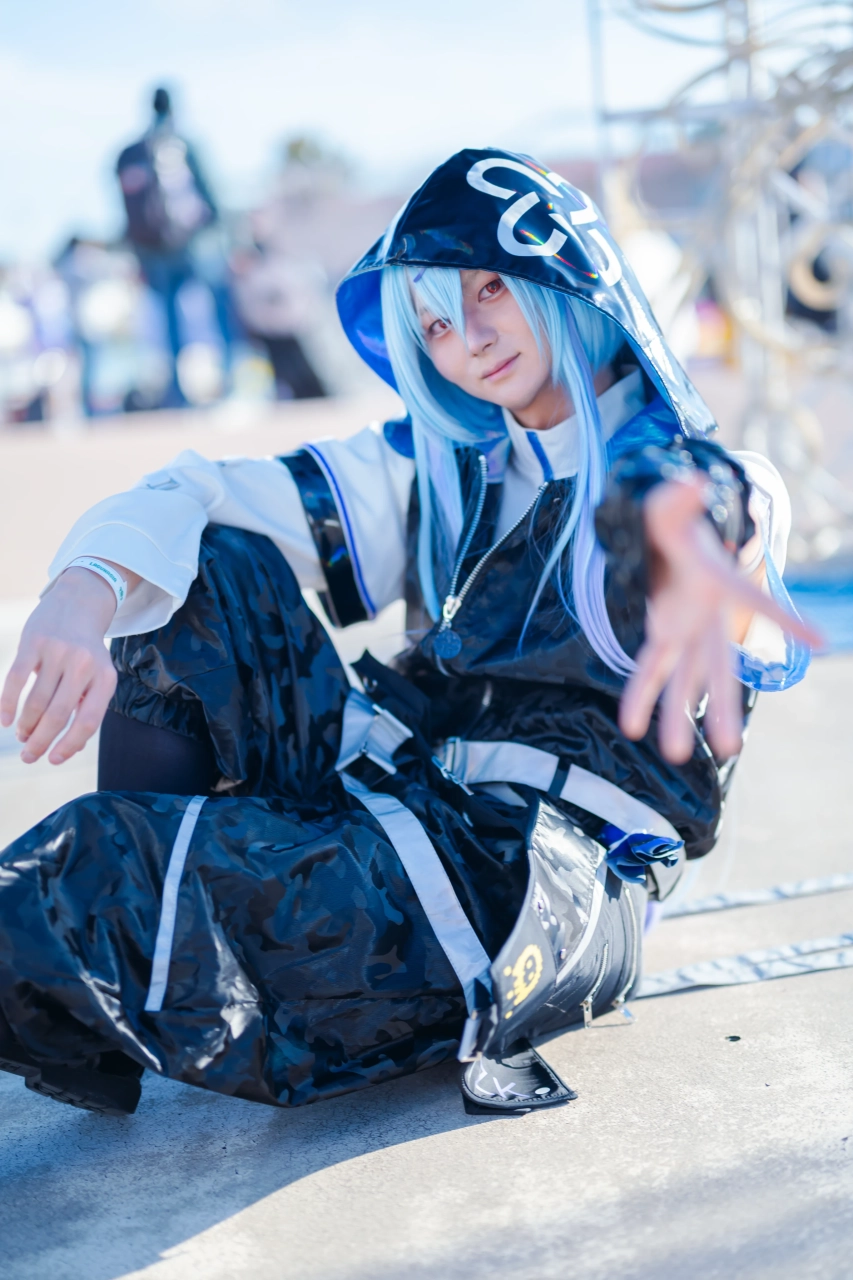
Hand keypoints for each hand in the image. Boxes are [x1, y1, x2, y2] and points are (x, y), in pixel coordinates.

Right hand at [0, 569, 119, 764]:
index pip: (88, 722)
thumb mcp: (98, 677)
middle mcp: (84, 665)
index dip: (69, 745)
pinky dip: (7, 704)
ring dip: (26, 726)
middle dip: (41, 742)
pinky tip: (5, 720)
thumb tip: (70, 747)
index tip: (53, 760)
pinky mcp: (33, 643)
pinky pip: (15, 680)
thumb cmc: (87, 653)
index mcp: (106, 678)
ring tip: (22, 736)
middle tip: (29, 756)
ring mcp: (58, 653)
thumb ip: (88, 708)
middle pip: (58, 715)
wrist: (78, 604)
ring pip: (36, 702)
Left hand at [619, 476, 820, 764]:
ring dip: (678, 714)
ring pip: (685, 678)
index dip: (784, 619)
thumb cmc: (675, 519)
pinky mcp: (661, 635)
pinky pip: (649, 670)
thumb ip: (678, 498)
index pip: (752, 599)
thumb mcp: (669, 505)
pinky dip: (639, 695)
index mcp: (717, 582)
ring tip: (677, 755)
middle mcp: (707, 616)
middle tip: (731, 747)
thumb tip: (692, 480)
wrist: (668, 532)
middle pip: (718, 665)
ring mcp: (684, 630)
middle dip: (724, 704)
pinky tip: (631, 728)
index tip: (822, 640)